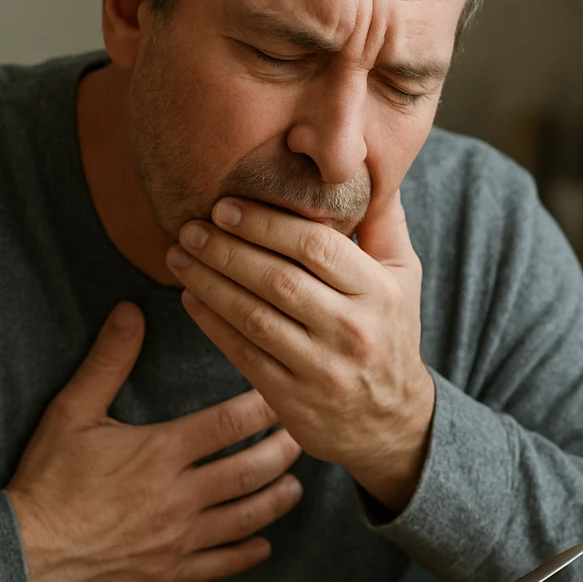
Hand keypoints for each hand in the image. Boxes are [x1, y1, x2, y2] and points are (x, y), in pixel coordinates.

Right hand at [6, 302, 303, 581]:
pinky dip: (247, 553)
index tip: (281, 396)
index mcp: (161, 451)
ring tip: (294, 486)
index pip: (230, 423)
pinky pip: (220, 563)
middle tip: (301, 438)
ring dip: (275, 500)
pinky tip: (263, 544)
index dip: (263, 407)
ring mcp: (177, 538)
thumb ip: (107, 361)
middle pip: (250, 471)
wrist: (24, 553)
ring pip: (245, 517)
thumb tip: (130, 312)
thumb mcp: (71, 411)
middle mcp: (179, 495)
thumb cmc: (46, 481)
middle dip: (282, 452)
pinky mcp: (168, 571)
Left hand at [164, 191, 434, 512]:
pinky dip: (211, 322)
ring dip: (210, 283)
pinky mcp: (292, 398)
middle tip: (190, 227)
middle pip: (278, 279)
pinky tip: (190, 296)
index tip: (225, 206)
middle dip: (227, 249)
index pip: (316, 246)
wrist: (390, 421)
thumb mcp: (404, 276)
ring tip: (178, 255)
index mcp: (378, 291)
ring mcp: (320, 367)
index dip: (266, 223)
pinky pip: (242, 353)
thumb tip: (362, 160)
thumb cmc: (389, 332)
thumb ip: (383, 220)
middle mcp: (351, 329)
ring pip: (254, 317)